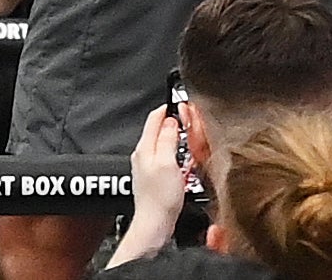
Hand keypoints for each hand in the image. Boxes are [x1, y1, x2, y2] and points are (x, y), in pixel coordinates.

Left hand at [107, 105, 187, 267]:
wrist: (155, 225)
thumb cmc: (160, 199)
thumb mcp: (168, 163)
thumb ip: (168, 139)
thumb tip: (170, 121)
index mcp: (144, 147)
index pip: (154, 117)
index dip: (168, 108)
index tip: (182, 106)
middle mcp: (142, 155)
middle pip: (158, 130)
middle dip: (174, 124)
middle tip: (189, 124)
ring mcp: (146, 167)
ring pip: (162, 144)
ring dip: (175, 140)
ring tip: (188, 142)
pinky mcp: (153, 178)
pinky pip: (164, 158)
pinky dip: (174, 155)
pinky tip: (183, 163)